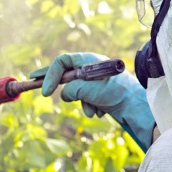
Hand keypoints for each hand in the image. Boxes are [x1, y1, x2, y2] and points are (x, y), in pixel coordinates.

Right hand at [30, 53, 155, 150]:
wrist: (136, 106)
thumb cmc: (115, 92)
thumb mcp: (87, 89)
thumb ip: (70, 90)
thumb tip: (65, 95)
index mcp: (88, 60)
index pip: (62, 62)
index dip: (50, 75)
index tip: (44, 91)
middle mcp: (91, 68)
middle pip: (66, 74)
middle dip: (57, 84)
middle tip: (35, 83)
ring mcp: (96, 81)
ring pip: (76, 92)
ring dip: (82, 103)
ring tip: (93, 107)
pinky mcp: (100, 94)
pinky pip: (86, 101)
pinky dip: (91, 107)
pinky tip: (102, 110)